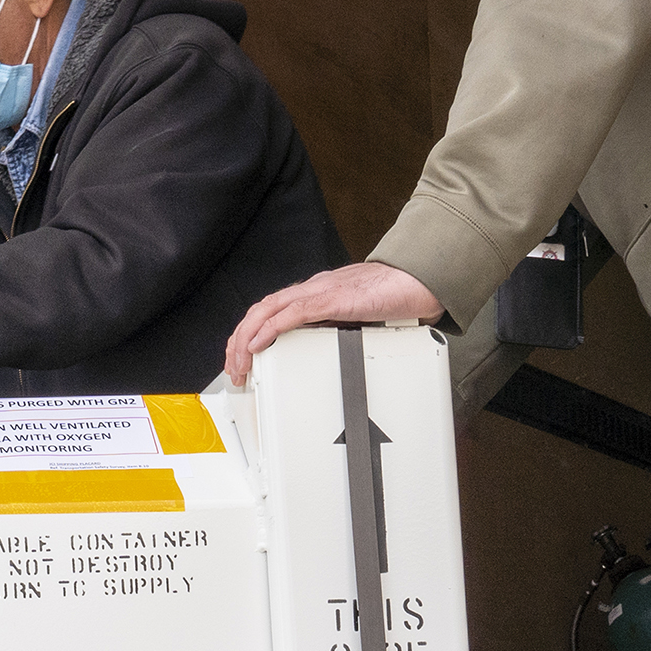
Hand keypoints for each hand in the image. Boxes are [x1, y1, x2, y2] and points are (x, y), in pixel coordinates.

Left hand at [221, 260, 444, 385]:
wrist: (417, 281)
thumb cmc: (393, 297)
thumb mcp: (355, 320)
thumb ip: (336, 329)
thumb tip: (323, 351)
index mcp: (315, 294)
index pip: (269, 311)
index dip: (248, 333)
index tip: (241, 358)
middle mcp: (311, 290)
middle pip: (260, 311)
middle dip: (238, 341)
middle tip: (233, 369)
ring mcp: (320, 292)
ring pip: (268, 310)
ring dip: (247, 339)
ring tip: (239, 363)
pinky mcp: (332, 299)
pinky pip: (292, 313)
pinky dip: (270, 328)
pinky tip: (259, 343)